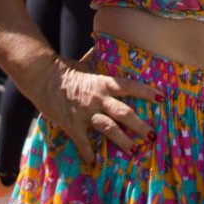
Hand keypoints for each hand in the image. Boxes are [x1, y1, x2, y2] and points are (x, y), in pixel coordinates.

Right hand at [33, 55, 160, 166]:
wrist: (42, 78)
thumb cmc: (65, 70)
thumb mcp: (85, 62)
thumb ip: (97, 57)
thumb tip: (101, 41)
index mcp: (103, 83)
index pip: (130, 87)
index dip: (146, 92)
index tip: (161, 98)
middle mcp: (98, 98)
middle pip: (124, 113)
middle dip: (140, 125)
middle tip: (152, 135)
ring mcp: (86, 113)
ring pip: (109, 128)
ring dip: (123, 141)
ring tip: (133, 151)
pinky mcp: (72, 124)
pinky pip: (83, 142)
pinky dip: (89, 153)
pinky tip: (94, 162)